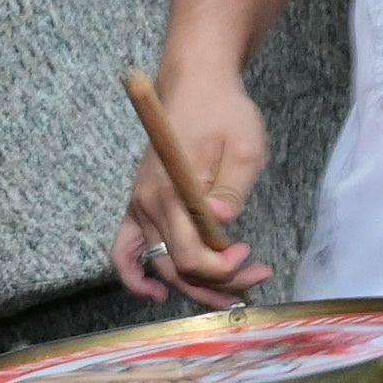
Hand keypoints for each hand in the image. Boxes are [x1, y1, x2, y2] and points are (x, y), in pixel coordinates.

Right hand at [110, 77, 269, 307]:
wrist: (196, 85)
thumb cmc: (224, 112)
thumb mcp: (245, 147)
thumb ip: (232, 188)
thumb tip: (220, 220)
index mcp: (172, 191)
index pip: (189, 253)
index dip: (221, 269)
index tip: (250, 258)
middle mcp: (147, 204)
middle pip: (175, 265)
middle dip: (217, 283)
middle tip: (256, 278)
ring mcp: (139, 206)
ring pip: (158, 264)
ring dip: (191, 287)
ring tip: (229, 297)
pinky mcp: (140, 205)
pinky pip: (126, 249)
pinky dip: (136, 275)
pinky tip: (159, 292)